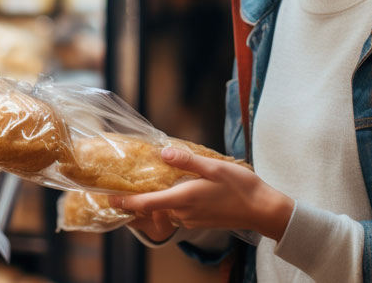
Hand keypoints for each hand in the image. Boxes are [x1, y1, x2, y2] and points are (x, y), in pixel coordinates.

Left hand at [111, 147, 294, 241]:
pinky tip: (176, 188)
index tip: (108, 197)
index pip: (146, 204)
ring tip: (149, 181)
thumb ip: (187, 161)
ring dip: (157, 198)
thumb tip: (164, 152)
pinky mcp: (200, 220)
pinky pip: (179, 212)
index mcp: (183, 199)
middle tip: (125, 182)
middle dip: (139, 197)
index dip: (125, 202)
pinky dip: (171, 202)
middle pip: (153, 207)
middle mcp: (184, 213)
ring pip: (166, 209)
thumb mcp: (214, 168)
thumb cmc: (240, 188)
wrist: (262, 210)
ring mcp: (192, 219)